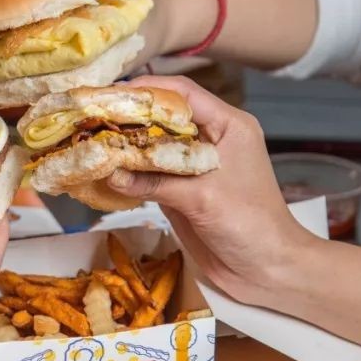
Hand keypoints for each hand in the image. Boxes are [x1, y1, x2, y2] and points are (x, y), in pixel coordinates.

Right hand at [104, 76, 316, 304]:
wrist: (268, 270)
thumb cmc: (251, 226)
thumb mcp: (203, 199)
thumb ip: (157, 182)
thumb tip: (111, 173)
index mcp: (229, 125)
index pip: (183, 94)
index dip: (147, 90)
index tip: (112, 95)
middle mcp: (213, 138)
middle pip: (166, 115)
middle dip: (131, 116)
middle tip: (94, 116)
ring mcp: (198, 164)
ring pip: (157, 143)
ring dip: (128, 143)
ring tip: (92, 139)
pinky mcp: (186, 188)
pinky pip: (154, 171)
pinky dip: (132, 171)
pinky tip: (107, 170)